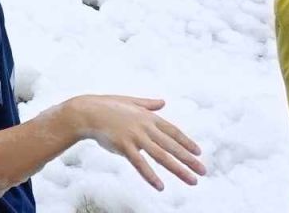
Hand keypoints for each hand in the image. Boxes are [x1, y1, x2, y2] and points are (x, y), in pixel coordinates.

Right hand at [65, 95, 204, 189]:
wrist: (84, 111)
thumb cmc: (106, 106)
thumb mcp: (129, 102)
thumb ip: (147, 104)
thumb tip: (162, 102)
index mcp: (147, 116)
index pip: (172, 131)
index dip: (186, 142)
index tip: (199, 152)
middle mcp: (144, 126)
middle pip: (171, 145)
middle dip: (189, 159)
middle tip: (203, 171)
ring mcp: (134, 136)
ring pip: (161, 156)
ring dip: (178, 169)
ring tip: (192, 181)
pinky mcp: (123, 145)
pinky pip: (139, 163)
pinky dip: (150, 175)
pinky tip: (160, 186)